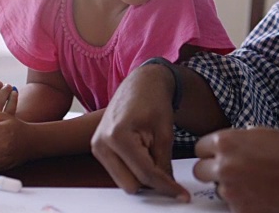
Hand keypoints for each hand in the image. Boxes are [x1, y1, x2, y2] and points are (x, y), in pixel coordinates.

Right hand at [91, 65, 188, 201]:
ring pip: (124, 181)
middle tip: (169, 172)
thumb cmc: (153, 100)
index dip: (166, 186)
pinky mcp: (98, 149)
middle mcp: (102, 144)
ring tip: (153, 153)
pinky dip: (134, 170)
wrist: (141, 83)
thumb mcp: (165, 132)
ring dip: (142, 176)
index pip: (145, 174)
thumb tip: (169, 187)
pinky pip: (119, 172)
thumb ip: (165, 163)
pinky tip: (145, 154)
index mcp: (118, 136)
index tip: (181, 194)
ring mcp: (97, 147)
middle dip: (152, 182)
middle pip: (132, 184)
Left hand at [194, 128, 278, 212]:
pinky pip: (234, 206)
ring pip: (219, 190)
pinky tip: (265, 195)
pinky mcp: (242, 211)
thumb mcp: (264, 134)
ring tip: (258, 183)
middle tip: (233, 172)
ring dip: (232, 188)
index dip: (211, 152)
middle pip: (201, 171)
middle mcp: (225, 166)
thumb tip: (231, 144)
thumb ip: (241, 139)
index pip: (201, 148)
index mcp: (227, 141)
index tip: (219, 156)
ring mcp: (232, 191)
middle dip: (213, 171)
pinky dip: (246, 203)